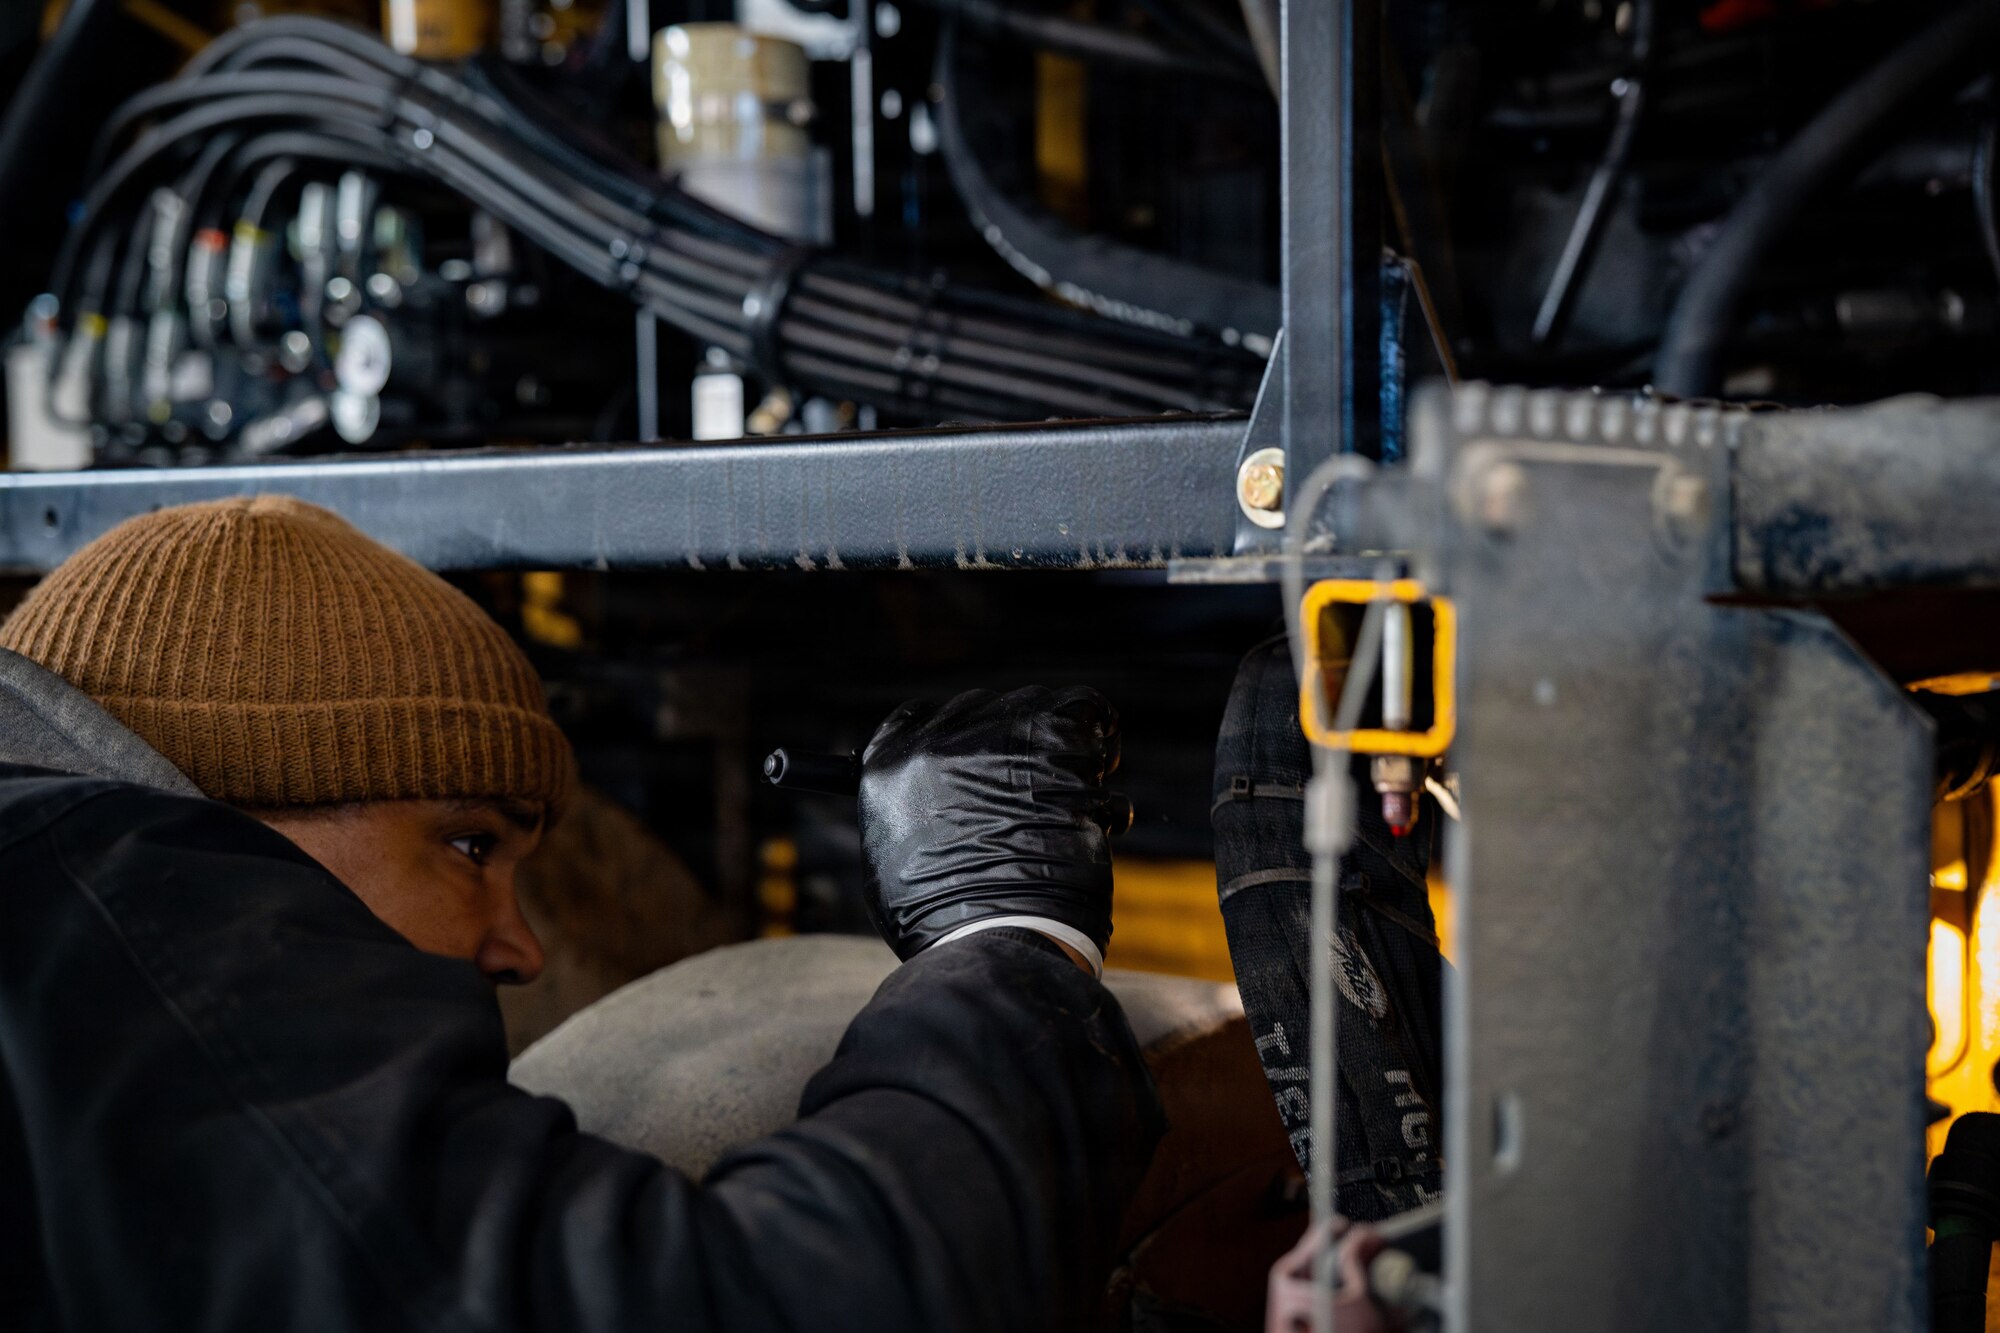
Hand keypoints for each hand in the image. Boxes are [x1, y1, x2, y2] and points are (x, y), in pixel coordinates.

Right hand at [858, 686, 1119, 967]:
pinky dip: (1098, 731)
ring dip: (1060, 744)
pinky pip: (1083, 710)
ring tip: (1080, 781)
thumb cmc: (947, 924)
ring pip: (1037, 709)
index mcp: (889, 768)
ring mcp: (994, 739)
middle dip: (1013, 744)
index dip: (955, 734)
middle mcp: (937, 742)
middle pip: (984, 711)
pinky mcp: (1049, 743)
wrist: (994, 940)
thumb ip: (912, 816)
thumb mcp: (896, 863)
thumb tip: (946, 801)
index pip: (917, 718)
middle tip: (1039, 782)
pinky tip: (1106, 762)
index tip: (980, 753)